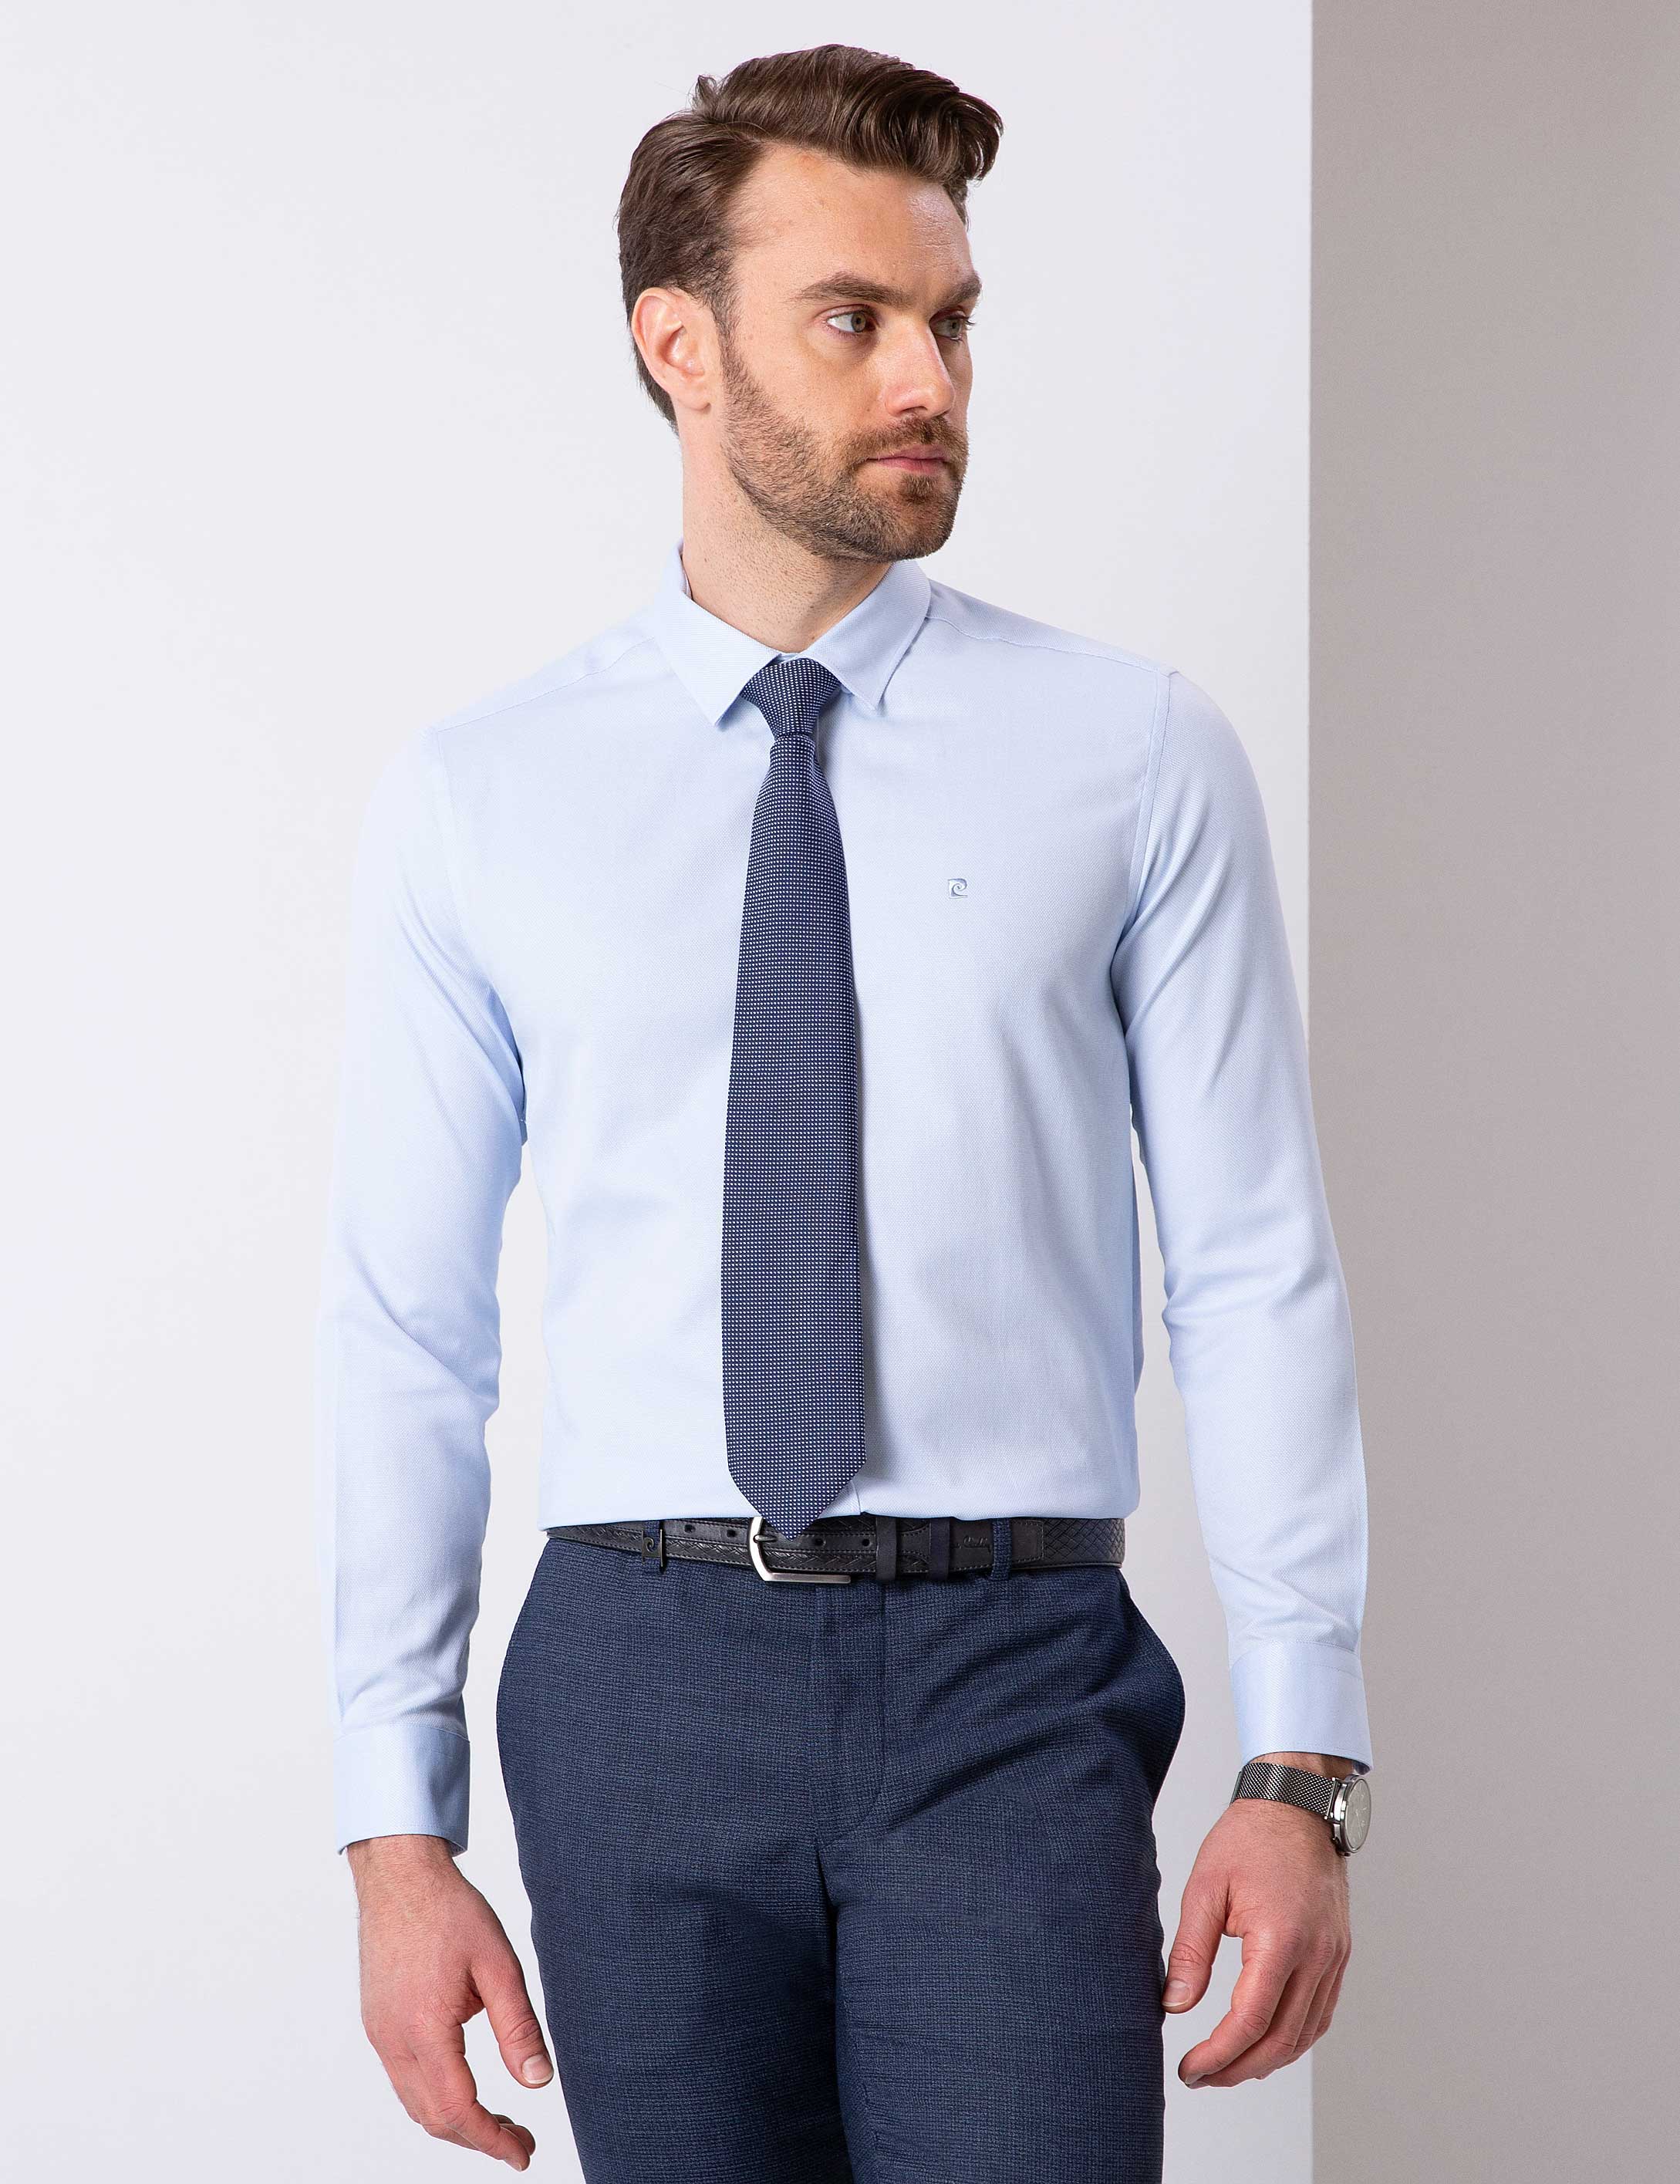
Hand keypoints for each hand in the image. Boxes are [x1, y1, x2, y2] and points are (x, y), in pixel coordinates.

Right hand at [348, 1834, 553, 2168]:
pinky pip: (403, 2078)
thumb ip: (518, 2027)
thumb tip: (538, 2082)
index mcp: (424, 2028)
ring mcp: (379, 2033)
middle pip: (433, 2118)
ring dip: (454, 2120)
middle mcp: (393, 2039)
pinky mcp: (376, 2022)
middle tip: (518, 2139)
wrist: (399, 1874)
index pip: (458, 2110)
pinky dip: (434, 2096)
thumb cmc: (448, 1909)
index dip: (492, 2140)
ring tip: (496, 2119)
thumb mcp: (498, 1963)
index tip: (522, 2153)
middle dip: (477, 2137)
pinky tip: (462, 2084)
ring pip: (414, 2102)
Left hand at [1162, 1761, 1352, 2089]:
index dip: (1218, 2055)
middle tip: (1202, 2077)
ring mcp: (1333, 1957)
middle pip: (1282, 2040)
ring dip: (1266, 2060)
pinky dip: (1293, 2039)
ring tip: (1226, 2067)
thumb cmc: (1250, 1838)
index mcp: (1282, 1939)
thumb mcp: (1206, 1887)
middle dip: (1239, 2068)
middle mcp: (1317, 1956)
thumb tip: (1174, 2005)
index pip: (1250, 2021)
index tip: (1190, 2070)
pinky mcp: (1338, 1954)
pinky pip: (1320, 2014)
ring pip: (1305, 2034)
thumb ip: (1191, 1951)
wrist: (1298, 1805)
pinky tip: (1264, 2042)